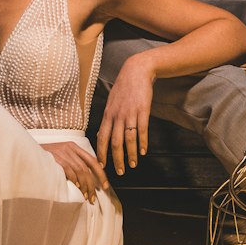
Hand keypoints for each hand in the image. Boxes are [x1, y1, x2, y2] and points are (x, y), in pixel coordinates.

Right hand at [41, 142, 109, 202]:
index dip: (101, 173)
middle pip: (87, 168)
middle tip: (93, 196)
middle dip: (92, 184)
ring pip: (80, 171)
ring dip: (84, 185)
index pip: (92, 160)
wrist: (28, 150)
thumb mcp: (61, 154)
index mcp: (73, 146)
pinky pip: (69, 171)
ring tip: (86, 196)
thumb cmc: (44, 155)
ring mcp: (62, 152)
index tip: (105, 185)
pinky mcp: (56, 158)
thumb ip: (73, 161)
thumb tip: (85, 178)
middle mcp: (69, 148)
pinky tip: (77, 187)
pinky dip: (74, 180)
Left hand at [95, 60, 153, 174]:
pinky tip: (143, 151)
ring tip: (133, 165)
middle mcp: (117, 116)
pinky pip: (142, 129)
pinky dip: (142, 142)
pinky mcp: (142, 110)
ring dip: (131, 154)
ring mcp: (130, 113)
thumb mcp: (111, 103)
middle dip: (117, 159)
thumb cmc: (123, 88)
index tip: (102, 166)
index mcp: (107, 115)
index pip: (102, 138)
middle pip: (115, 142)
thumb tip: (103, 135)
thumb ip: (108, 119)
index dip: (101, 153)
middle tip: (120, 172)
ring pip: (129, 139)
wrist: (136, 72)